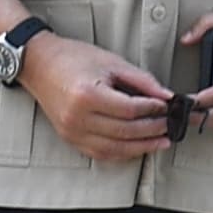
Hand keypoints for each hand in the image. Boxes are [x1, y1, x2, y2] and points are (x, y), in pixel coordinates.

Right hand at [20, 32, 172, 162]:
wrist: (39, 64)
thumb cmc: (73, 59)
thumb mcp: (112, 63)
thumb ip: (142, 81)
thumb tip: (167, 96)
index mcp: (87, 95)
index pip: (130, 110)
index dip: (154, 110)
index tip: (169, 106)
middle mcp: (76, 117)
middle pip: (125, 131)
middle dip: (153, 130)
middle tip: (173, 125)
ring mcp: (71, 131)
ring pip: (114, 148)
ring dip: (142, 147)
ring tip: (163, 141)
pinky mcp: (69, 138)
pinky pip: (100, 153)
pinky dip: (123, 152)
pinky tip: (140, 147)